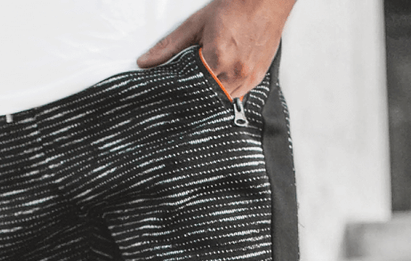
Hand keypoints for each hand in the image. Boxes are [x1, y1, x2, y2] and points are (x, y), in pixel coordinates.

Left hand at [137, 0, 294, 97]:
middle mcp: (235, 71)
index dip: (182, 94)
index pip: (192, 89)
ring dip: (212, 96)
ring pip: (223, 101)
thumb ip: (170, 47)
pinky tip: (221, 83)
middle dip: (196, 96)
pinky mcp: (257, 78)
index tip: (174, 98)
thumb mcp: (195, 25)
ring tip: (205, 85)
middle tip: (188, 93)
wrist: (265, 1)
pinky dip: (227, 93)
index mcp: (217, 58)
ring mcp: (248, 77)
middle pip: (208, 98)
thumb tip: (146, 62)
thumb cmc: (234, 8)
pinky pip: (239, 96)